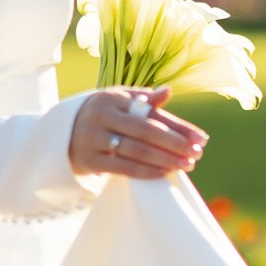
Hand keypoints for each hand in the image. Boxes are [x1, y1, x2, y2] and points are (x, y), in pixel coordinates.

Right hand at [68, 86, 207, 181]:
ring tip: (186, 165)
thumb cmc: (103, 116)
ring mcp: (94, 139)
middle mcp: (101, 116)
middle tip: (197, 154)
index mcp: (111, 97)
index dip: (178, 126)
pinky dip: (146, 171)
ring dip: (165, 159)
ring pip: (136, 151)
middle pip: (146, 131)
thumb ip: (145, 100)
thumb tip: (168, 92)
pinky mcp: (91, 161)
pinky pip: (124, 168)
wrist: (64, 135)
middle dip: (175, 144)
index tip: (201, 138)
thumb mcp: (119, 102)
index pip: (151, 113)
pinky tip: (164, 173)